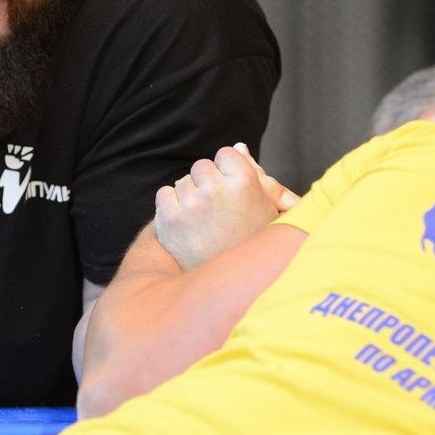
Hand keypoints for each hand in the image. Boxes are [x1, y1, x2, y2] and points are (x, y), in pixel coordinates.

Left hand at [154, 143, 298, 270]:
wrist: (229, 287)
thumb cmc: (253, 244)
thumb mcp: (269, 211)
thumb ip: (259, 176)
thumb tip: (239, 147)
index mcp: (245, 182)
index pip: (225, 153)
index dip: (228, 172)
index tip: (233, 193)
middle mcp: (215, 190)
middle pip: (201, 166)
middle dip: (207, 183)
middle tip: (218, 211)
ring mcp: (190, 205)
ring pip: (182, 181)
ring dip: (190, 196)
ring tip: (205, 222)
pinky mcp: (168, 220)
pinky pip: (164, 194)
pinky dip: (172, 207)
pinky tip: (188, 226)